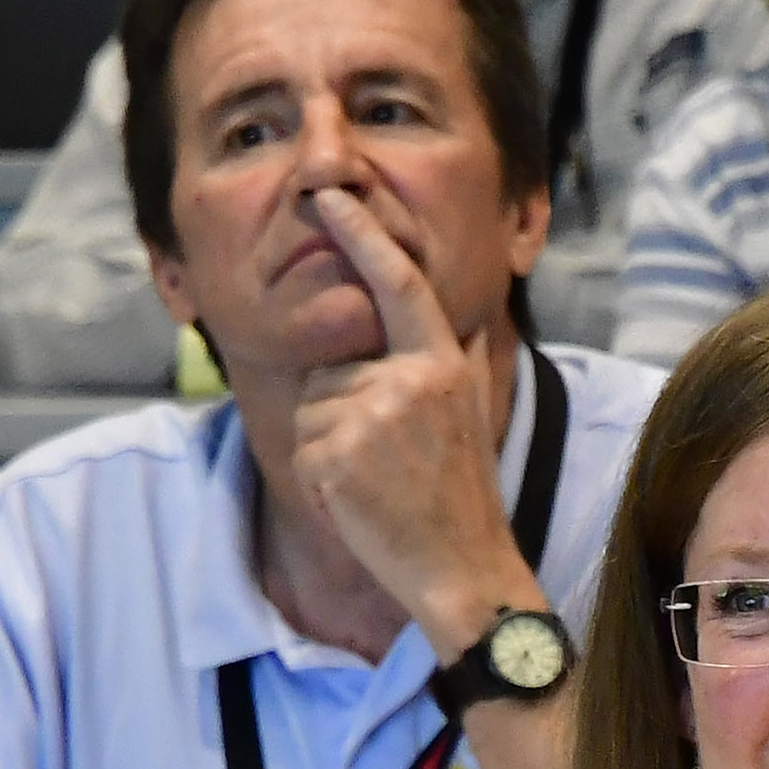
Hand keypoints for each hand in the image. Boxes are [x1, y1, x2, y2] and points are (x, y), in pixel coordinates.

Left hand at [289, 187, 543, 658]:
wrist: (466, 568)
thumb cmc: (460, 496)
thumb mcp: (465, 411)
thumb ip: (444, 359)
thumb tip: (438, 306)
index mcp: (442, 363)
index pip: (398, 285)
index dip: (362, 237)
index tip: (330, 200)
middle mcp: (409, 379)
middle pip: (334, 367)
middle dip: (341, 409)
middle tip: (390, 461)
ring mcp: (371, 416)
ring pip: (312, 408)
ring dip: (329, 447)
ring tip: (379, 481)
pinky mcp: (336, 454)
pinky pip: (302, 448)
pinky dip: (321, 480)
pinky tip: (361, 501)